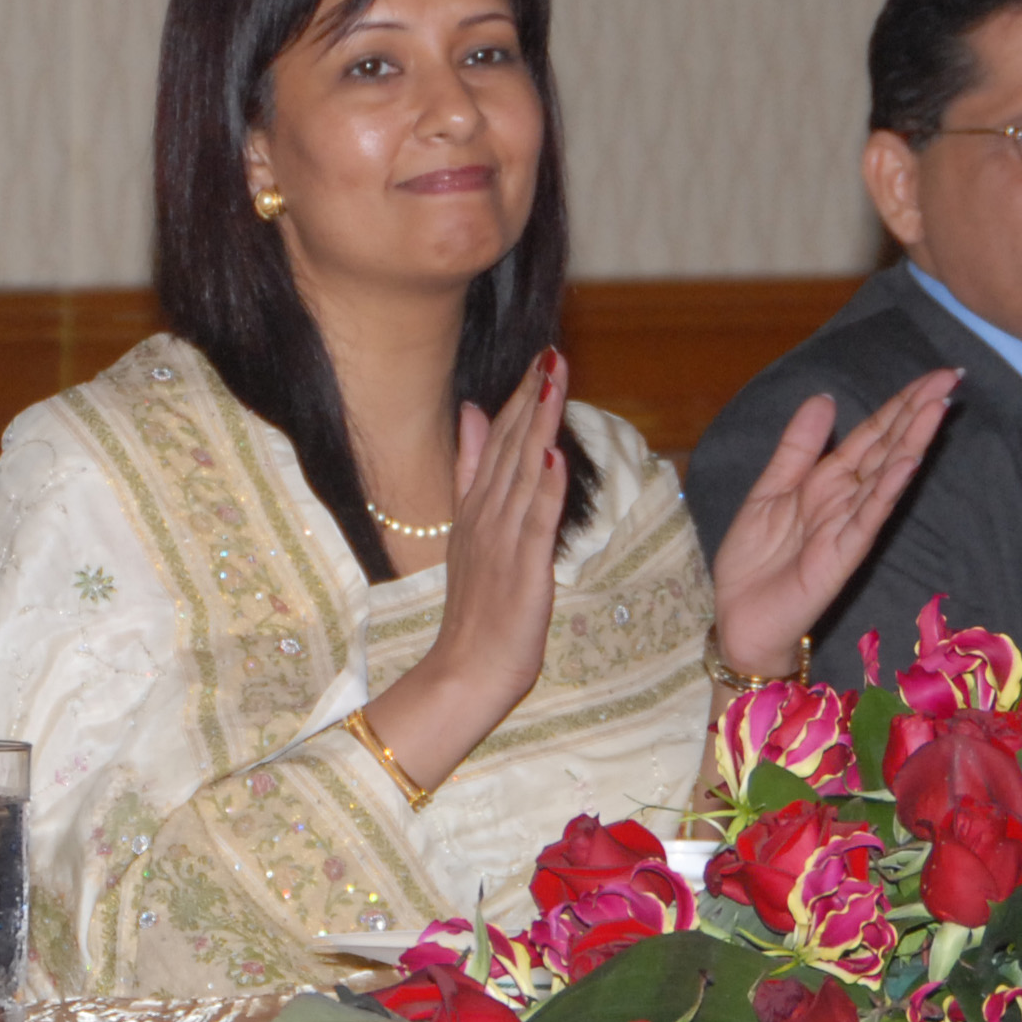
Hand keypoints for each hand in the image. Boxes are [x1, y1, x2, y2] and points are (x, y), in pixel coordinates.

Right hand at [360, 350, 569, 790]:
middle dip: (532, 397)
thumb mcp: (468, 532)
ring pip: (524, 470)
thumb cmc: (476, 610)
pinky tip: (555, 453)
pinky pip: (536, 519)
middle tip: (551, 353)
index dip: (519, 399)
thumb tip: (468, 418)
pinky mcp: (523, 566)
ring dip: (540, 424)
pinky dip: (546, 485)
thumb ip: (468, 474)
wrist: (465, 668)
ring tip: (554, 381)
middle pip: (511, 446)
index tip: (539, 360)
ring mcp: (502, 538)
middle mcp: (487, 515)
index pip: (498, 442)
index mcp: (476, 508)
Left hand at [704, 371, 959, 678]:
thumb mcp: (770, 487)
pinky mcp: (841, 555)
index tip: (934, 374)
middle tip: (951, 377)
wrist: (739, 615)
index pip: (873, 434)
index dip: (900, 404)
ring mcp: (848, 526)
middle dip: (917, 411)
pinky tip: (906, 464)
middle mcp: (846, 499)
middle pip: (888, 447)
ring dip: (912, 441)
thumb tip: (825, 397)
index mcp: (829, 480)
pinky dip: (887, 490)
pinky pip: (868, 517)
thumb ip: (799, 446)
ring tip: (937, 407)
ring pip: (886, 476)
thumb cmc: (757, 559)